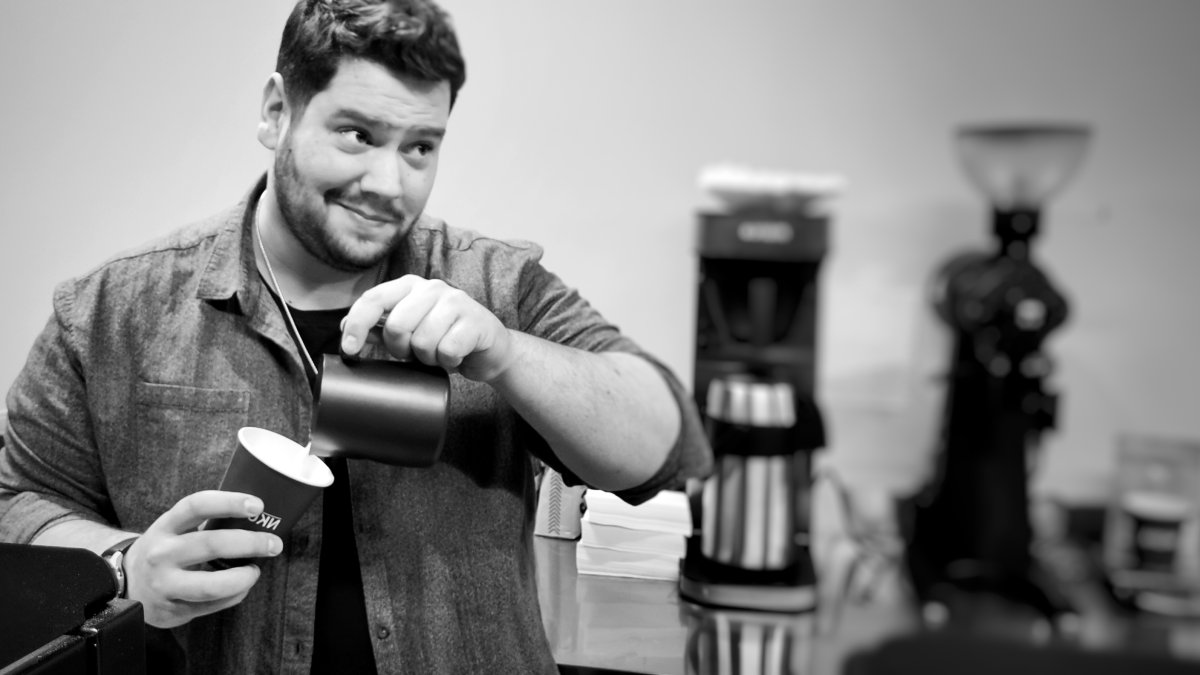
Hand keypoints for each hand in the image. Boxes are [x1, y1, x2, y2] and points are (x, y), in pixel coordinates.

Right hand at [123, 490, 282, 627]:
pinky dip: (235, 594)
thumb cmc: (164, 549)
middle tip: (274, 544)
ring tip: (255, 570)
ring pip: (212, 585)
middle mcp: (161, 554)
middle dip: (250, 543)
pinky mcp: (172, 610)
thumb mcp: (173, 528)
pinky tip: (242, 586)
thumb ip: (205, 522)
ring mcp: (164, 585)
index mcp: (165, 526)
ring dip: (244, 577)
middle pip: (211, 544)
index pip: (196, 506)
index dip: (229, 502)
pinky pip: (212, 605)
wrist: (124, 582)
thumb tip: (255, 516)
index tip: (258, 505)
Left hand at [341, 275, 516, 381]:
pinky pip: (447, 351)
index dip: (356, 325)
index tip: (349, 350)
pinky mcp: (475, 321)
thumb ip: (380, 327)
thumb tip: (346, 326)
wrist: (490, 351)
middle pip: (396, 325)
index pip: (373, 299)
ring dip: (428, 358)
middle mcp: (432, 288)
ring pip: (422, 342)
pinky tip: (456, 356)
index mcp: (410, 286)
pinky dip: (448, 362)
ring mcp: (456, 302)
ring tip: (439, 353)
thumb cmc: (445, 339)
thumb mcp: (409, 333)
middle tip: (414, 354)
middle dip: (400, 350)